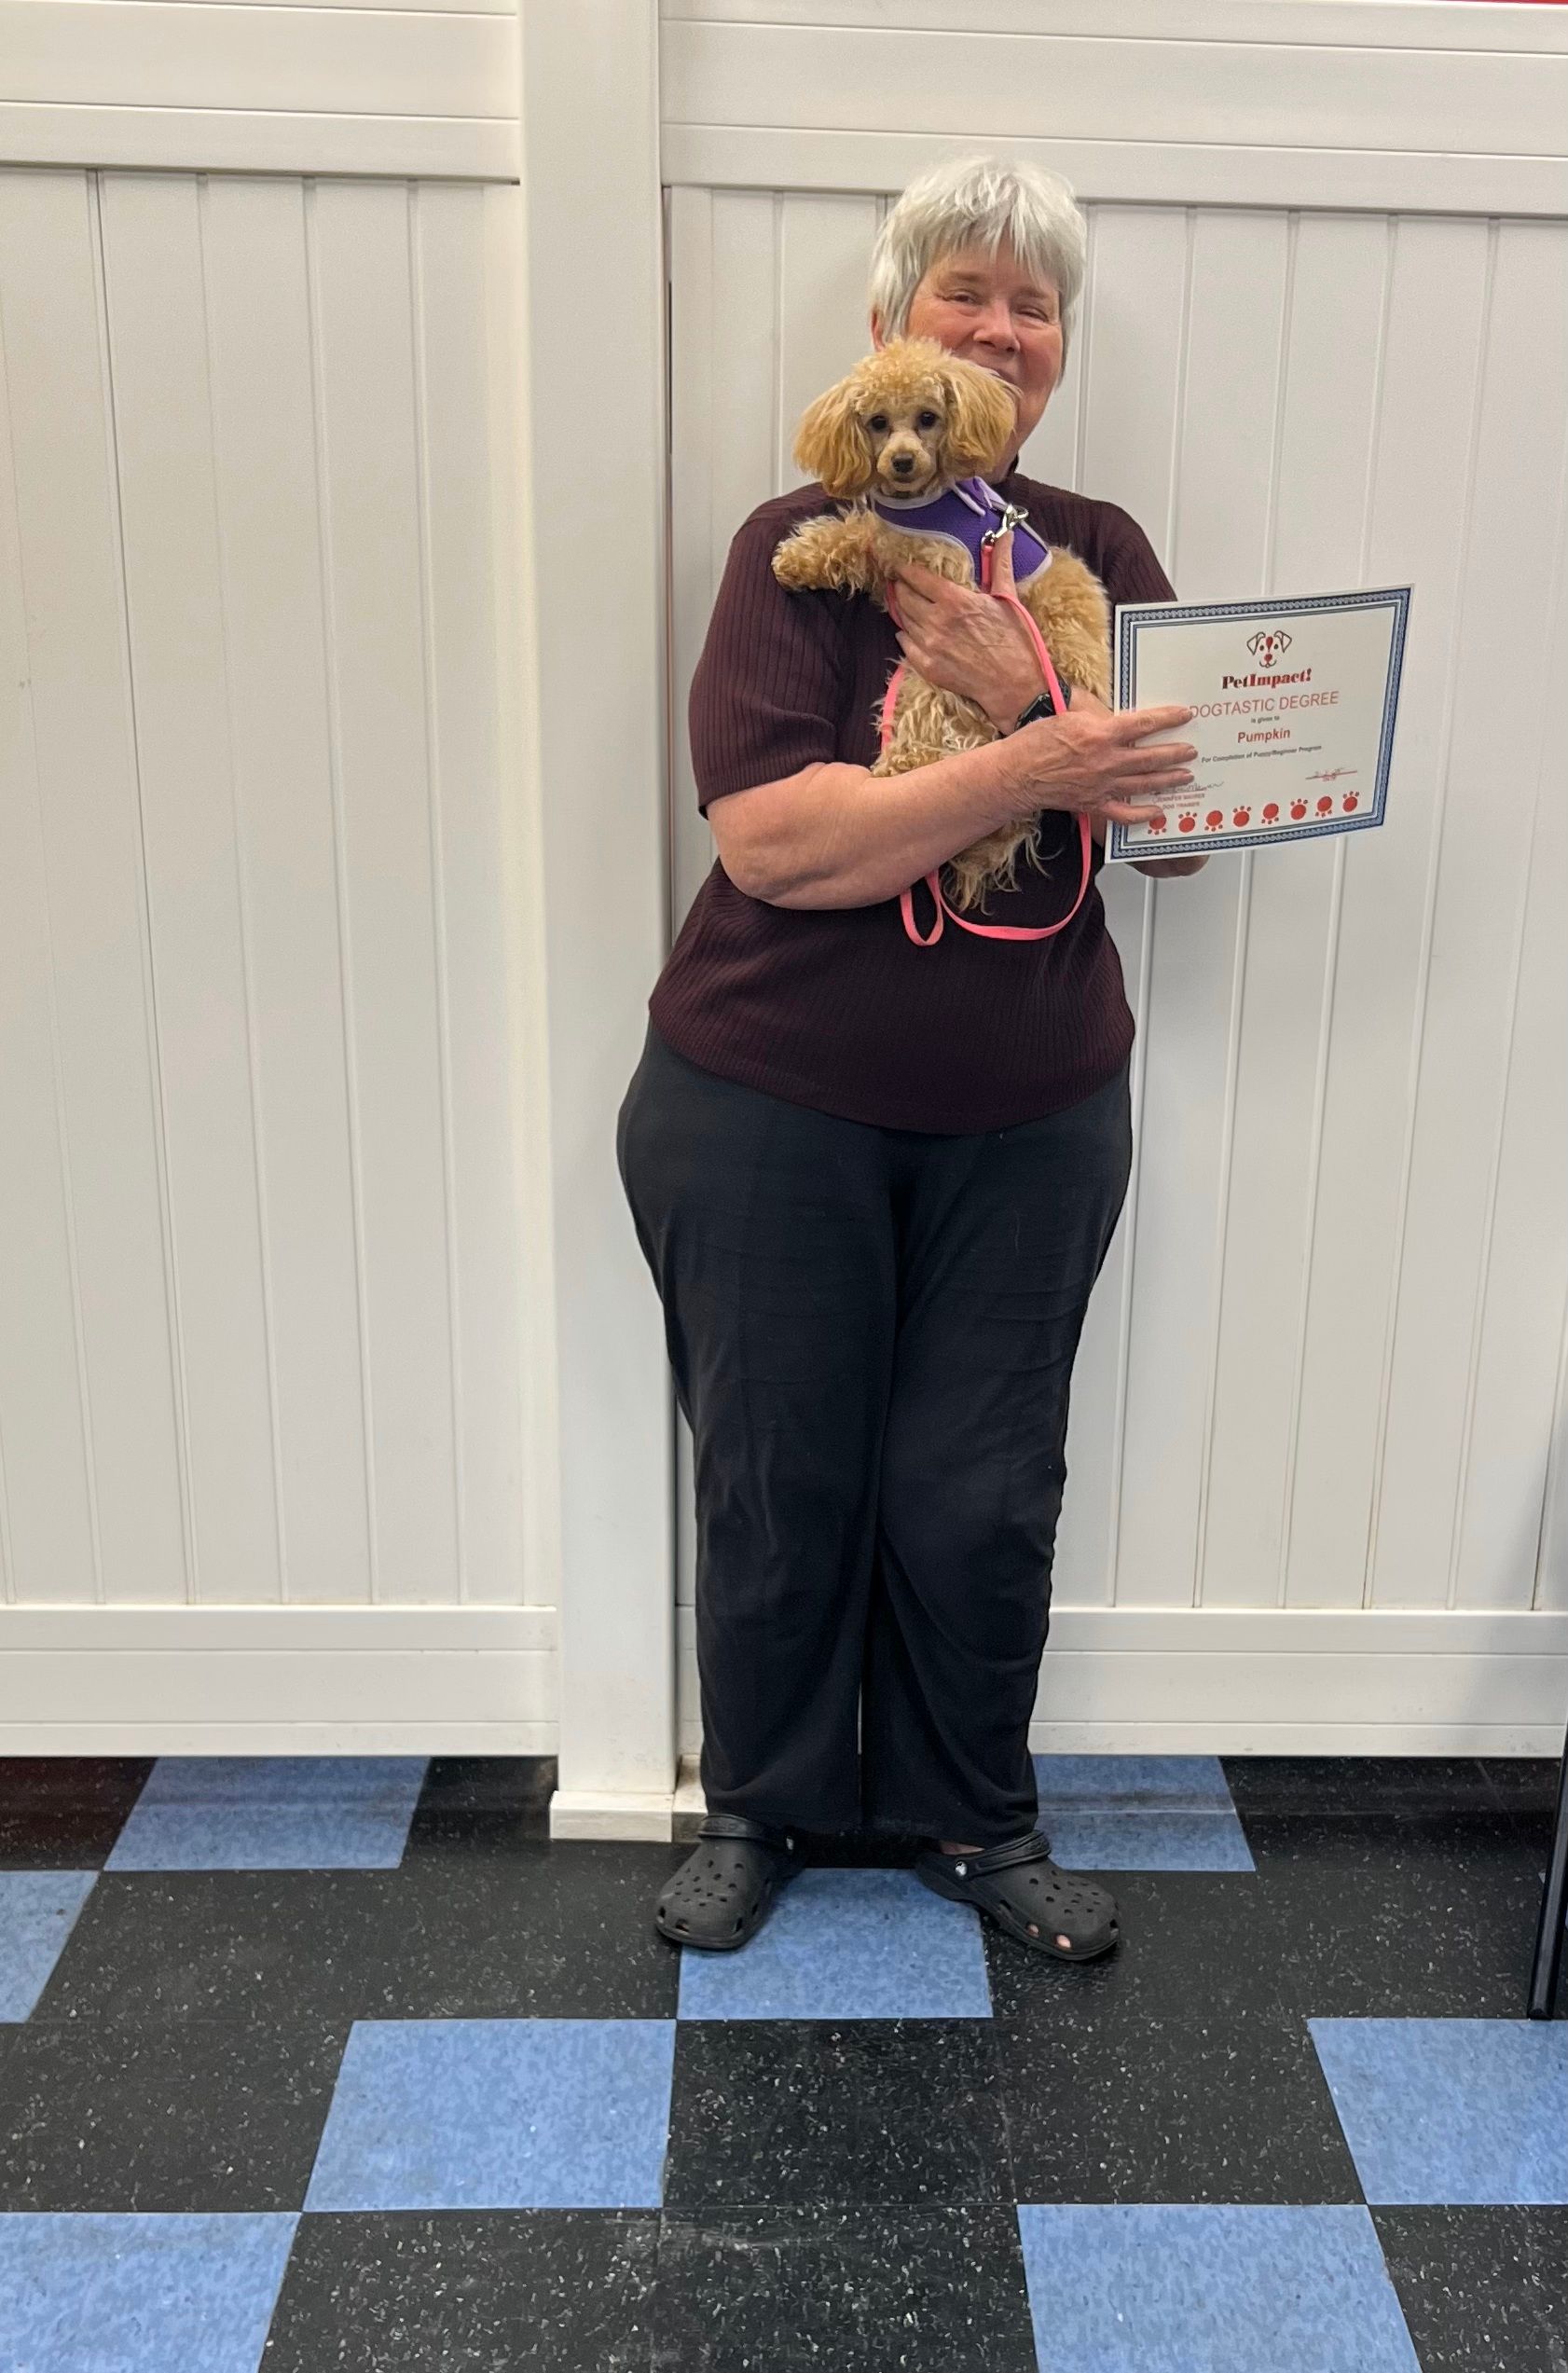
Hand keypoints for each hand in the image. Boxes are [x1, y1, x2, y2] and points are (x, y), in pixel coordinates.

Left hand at [887, 529, 1042, 730]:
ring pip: (903, 620)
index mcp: (955, 600)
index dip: (904, 570)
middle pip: (905, 598)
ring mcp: (929, 645)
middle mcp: (936, 621)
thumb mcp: (1008, 597)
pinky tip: (910, 631)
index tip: (899, 567)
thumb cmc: (1015, 639)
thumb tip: (1005, 533)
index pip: (918, 578)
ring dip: (902, 610)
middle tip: (899, 584)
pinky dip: (905, 635)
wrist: (1014, 684)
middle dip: (900, 588)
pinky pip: (904, 644)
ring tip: (903, 604)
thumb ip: (1000, 563)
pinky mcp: (926, 667)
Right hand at [996, 685, 1196, 829]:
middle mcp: (1107, 761)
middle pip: (1151, 757)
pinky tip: (1156, 811)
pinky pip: (1124, 813)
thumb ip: (1097, 719)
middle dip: (1175, 753)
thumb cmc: (1036, 741)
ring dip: (1168, 780)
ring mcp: (1102, 785)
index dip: (1168, 719)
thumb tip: (1116, 718)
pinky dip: (1142, 814)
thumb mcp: (1069, 716)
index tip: (1185, 715)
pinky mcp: (1093, 804)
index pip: (1144, 724)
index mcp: (1101, 734)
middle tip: (1192, 751)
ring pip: (1144, 783)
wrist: (1016, 773)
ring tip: (1185, 776)